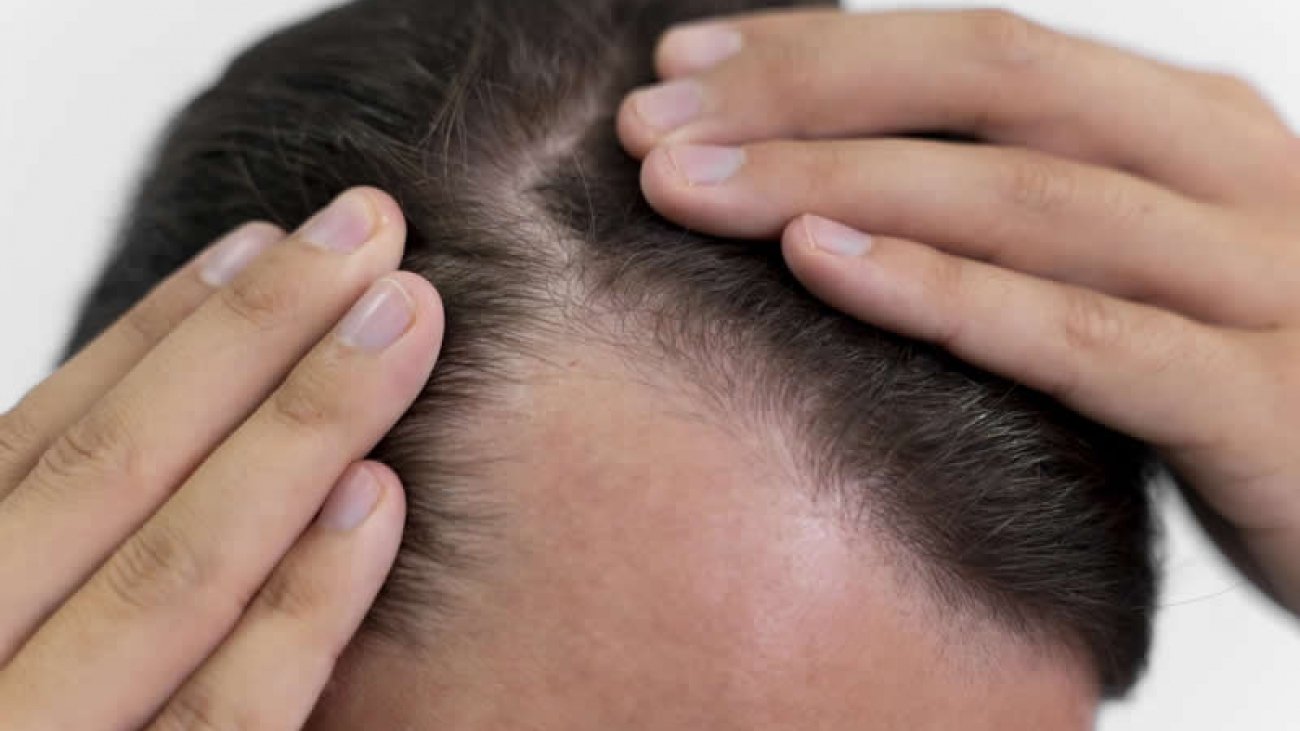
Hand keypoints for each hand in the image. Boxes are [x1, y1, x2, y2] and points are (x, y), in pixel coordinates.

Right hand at [0, 188, 442, 727]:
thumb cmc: (53, 713)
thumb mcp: (26, 619)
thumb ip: (68, 547)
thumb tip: (176, 397)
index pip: (49, 440)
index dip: (157, 331)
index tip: (263, 240)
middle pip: (117, 470)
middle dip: (252, 335)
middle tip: (371, 230)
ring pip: (177, 571)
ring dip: (301, 429)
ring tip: (403, 320)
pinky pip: (228, 717)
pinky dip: (301, 605)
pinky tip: (381, 499)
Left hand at [618, 8, 1299, 612]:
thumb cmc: (1230, 380)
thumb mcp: (1126, 269)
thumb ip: (1017, 214)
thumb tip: (837, 182)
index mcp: (1183, 127)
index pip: (977, 49)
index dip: (820, 51)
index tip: (680, 71)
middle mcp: (1225, 173)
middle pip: (991, 88)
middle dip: (804, 101)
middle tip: (650, 131)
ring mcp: (1259, 280)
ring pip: (1026, 198)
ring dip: (840, 182)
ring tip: (692, 190)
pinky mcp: (1266, 404)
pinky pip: (1087, 338)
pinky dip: (949, 293)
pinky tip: (825, 266)